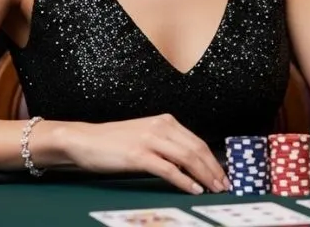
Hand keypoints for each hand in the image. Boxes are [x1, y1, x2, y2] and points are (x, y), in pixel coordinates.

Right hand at [59, 114, 228, 193]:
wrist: (85, 140)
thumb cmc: (113, 141)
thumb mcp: (146, 136)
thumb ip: (166, 144)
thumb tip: (190, 164)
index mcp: (165, 121)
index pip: (197, 141)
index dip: (213, 160)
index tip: (222, 174)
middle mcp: (161, 127)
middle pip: (197, 149)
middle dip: (213, 169)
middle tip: (224, 185)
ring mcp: (150, 140)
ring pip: (187, 158)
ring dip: (204, 175)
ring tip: (214, 188)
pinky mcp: (139, 155)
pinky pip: (169, 169)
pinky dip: (184, 180)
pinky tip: (194, 189)